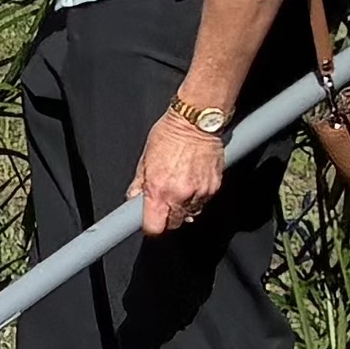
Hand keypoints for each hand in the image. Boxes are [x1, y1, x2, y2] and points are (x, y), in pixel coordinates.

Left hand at [135, 112, 226, 233]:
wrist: (196, 121)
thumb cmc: (169, 134)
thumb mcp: (145, 158)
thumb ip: (140, 182)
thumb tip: (134, 196)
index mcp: (158, 190)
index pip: (155, 227)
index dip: (151, 227)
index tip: (151, 221)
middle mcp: (179, 195)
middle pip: (174, 223)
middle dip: (168, 217)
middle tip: (165, 202)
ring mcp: (199, 192)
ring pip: (191, 213)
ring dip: (184, 206)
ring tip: (180, 187)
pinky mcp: (214, 186)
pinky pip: (204, 201)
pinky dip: (198, 196)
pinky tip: (193, 181)